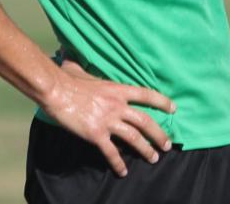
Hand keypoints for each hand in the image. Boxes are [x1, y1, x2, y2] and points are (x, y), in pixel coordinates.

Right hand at [42, 57, 175, 177]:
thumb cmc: (67, 79)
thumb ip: (83, 67)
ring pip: (134, 137)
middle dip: (159, 134)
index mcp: (118, 89)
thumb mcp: (82, 69)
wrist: (56, 91)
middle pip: (145, 121)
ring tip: (154, 158)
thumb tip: (70, 58)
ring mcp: (108, 120)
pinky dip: (118, 163)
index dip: (162, 102)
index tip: (174, 109)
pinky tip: (123, 171)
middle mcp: (117, 105)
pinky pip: (111, 152)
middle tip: (168, 144)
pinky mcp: (95, 134)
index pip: (147, 95)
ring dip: (145, 149)